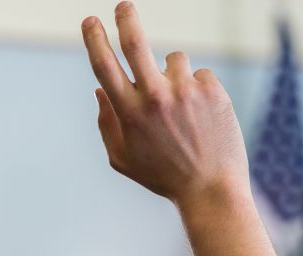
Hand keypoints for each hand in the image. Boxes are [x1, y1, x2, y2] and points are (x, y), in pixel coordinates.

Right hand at [81, 2, 250, 211]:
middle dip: (125, 17)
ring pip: (174, 59)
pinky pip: (200, 75)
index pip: (104, 65)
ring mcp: (185, 92)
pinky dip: (199, 90)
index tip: (90, 21)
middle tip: (124, 5)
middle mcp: (155, 97)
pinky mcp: (212, 90)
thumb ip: (107, 124)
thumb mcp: (125, 159)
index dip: (94, 39)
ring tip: (185, 110)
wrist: (212, 190)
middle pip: (134, 41)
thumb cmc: (165, 177)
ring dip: (175, 76)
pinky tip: (204, 117)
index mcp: (129, 113)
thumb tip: (99, 90)